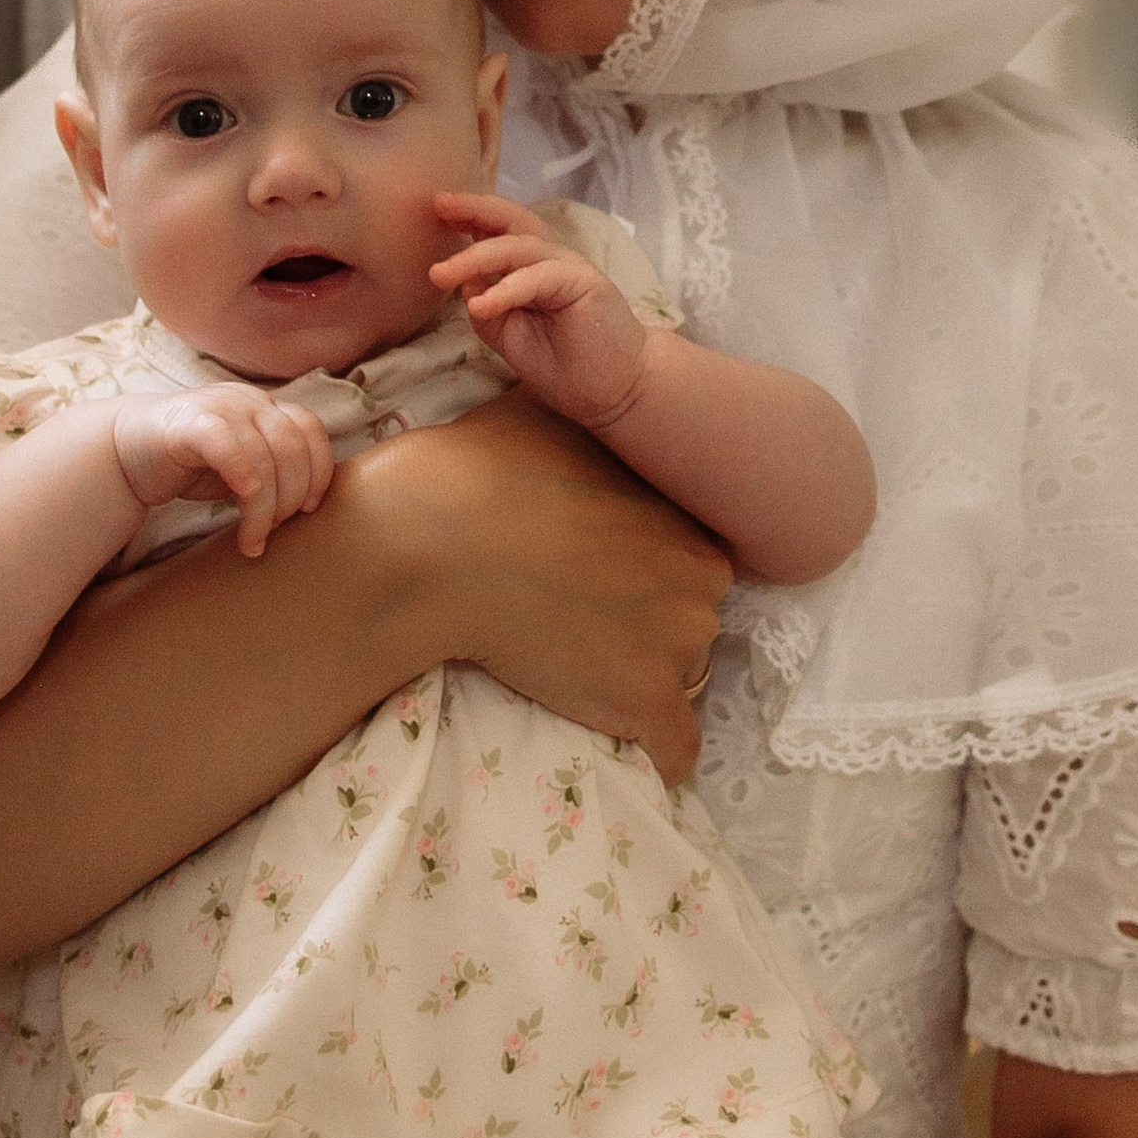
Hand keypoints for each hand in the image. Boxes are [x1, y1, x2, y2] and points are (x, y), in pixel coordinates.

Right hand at [110, 380, 333, 553]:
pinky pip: (229, 448)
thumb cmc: (188, 464)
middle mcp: (248, 401)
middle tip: (274, 530)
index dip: (319, 472)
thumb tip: (307, 506)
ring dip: (264, 507)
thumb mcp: (242, 467)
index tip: (309, 509)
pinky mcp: (190, 423)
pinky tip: (238, 510)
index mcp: (265, 408)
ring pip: (264, 457)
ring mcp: (220, 406)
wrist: (125, 452)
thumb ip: (273, 472)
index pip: (311, 431)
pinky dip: (243, 479)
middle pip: (293, 448)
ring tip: (252, 538)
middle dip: (291, 496)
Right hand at [350, 398, 725, 776]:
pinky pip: (677, 750)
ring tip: (578, 671)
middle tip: (576, 619)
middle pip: (687, 619)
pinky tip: (636, 752)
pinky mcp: (643, 703)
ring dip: (641, 680)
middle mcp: (702, 582)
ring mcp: (678, 646)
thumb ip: (589, 417)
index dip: (642, 571)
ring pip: (680, 678)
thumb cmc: (484, 468)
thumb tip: (584, 382)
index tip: (596, 578)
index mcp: (689, 519)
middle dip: (644, 624)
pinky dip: (661, 755)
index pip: (687, 561)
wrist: (435, 541)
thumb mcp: (551, 412)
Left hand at [432, 193, 649, 430]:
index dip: (469, 216)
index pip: (499, 230)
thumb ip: (487, 305)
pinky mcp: (584, 284)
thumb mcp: (508, 334)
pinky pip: (538, 279)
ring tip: (440, 275)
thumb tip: (463, 281)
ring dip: (475, 258)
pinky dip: (506, 290)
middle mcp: (551, 259)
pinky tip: (479, 304)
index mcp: (532, 267)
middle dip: (473, 210)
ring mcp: (569, 268)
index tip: (437, 210)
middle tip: (439, 205)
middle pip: (511, 221)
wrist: (613, 393)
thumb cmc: (565, 365)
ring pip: (518, 248)